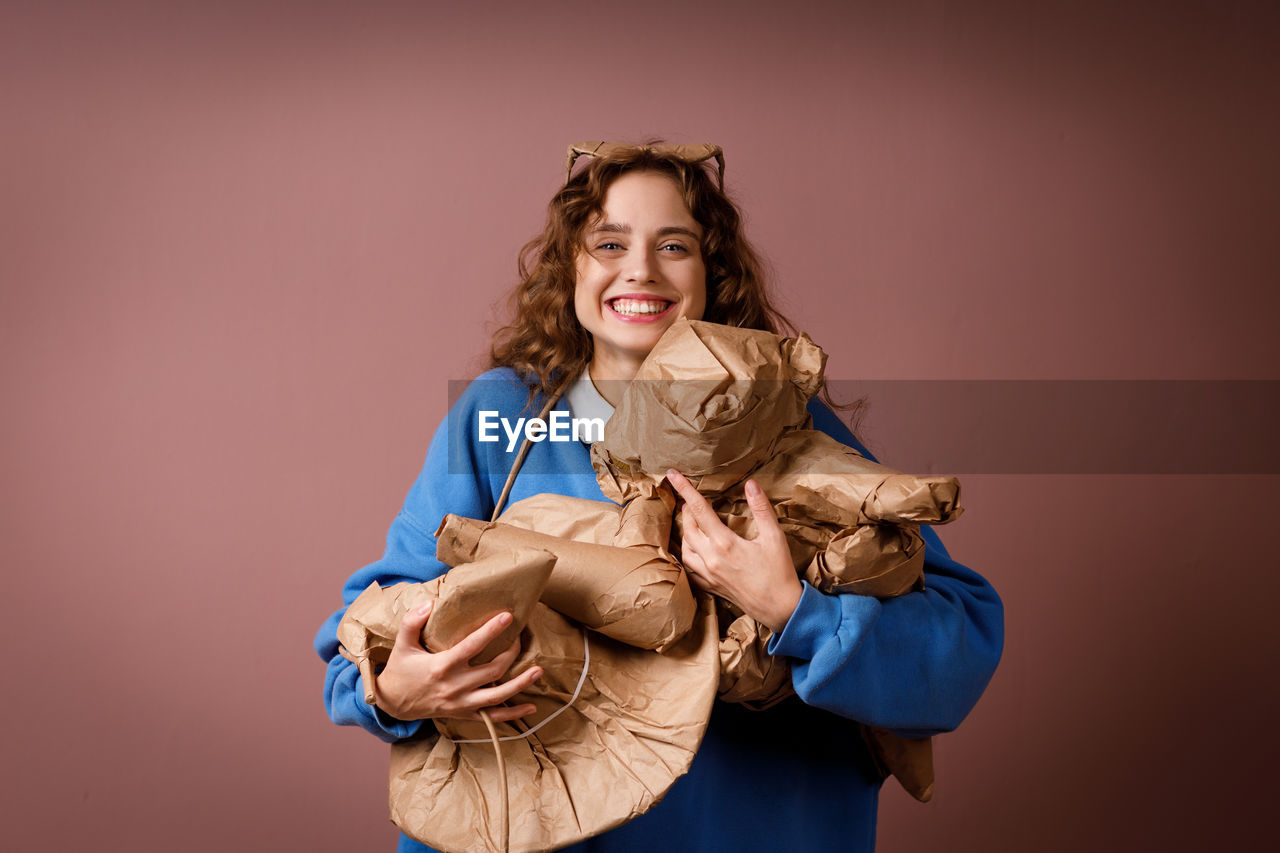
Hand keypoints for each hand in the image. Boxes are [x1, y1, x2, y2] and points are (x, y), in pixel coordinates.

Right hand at [375, 602, 542, 721]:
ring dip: (520, 683)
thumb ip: (412, 622)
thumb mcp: (401, 644)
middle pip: (493, 669)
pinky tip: (531, 706)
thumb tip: (428, 603)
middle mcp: (455, 686)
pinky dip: (513, 714)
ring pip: (498, 695)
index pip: (472, 646)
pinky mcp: (464, 714)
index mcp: (442, 666)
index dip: (491, 631)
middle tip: (521, 638)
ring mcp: (462, 703)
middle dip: (512, 652)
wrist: (393, 703)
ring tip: (539, 671)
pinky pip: (492, 717)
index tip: (508, 616)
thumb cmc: (400, 669)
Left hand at [666, 469, 802, 633]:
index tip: (672, 474)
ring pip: (685, 549)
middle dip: (686, 510)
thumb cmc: (779, 572)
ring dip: (685, 533)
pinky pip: (689, 570)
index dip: (685, 489)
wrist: (780, 609)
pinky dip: (687, 556)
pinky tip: (692, 551)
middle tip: (689, 499)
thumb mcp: (775, 537)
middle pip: (688, 528)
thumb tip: (750, 484)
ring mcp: (708, 575)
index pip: (699, 509)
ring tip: (691, 522)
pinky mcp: (710, 587)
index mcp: (724, 543)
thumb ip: (761, 509)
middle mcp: (711, 559)